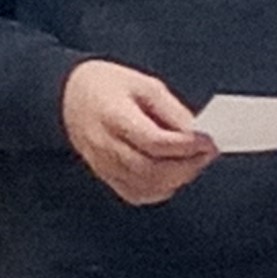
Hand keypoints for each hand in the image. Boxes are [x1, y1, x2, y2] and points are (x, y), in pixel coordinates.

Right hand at [61, 60, 214, 205]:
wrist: (68, 96)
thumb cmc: (106, 86)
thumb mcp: (144, 84)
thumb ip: (172, 110)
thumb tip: (197, 133)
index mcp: (112, 115)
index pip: (154, 141)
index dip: (186, 145)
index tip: (208, 140)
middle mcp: (104, 144)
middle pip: (151, 170)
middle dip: (187, 166)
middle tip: (206, 153)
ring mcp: (101, 164)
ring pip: (145, 186)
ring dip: (177, 179)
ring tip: (193, 163)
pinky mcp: (104, 175)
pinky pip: (136, 193)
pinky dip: (160, 189)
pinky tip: (172, 176)